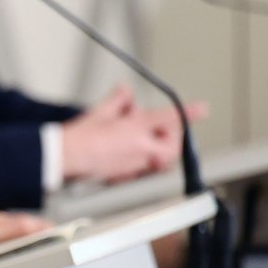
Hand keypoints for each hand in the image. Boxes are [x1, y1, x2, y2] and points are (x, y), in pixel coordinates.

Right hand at [61, 83, 199, 183]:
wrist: (64, 158)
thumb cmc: (77, 138)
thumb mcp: (99, 112)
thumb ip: (118, 100)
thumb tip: (125, 91)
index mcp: (134, 129)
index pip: (168, 117)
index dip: (188, 112)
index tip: (202, 109)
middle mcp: (140, 148)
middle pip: (171, 144)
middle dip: (168, 136)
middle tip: (155, 127)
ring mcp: (135, 164)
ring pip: (160, 158)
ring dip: (156, 147)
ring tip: (138, 139)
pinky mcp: (128, 176)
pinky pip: (145, 168)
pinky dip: (142, 159)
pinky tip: (124, 151)